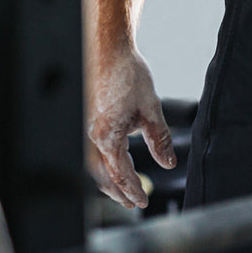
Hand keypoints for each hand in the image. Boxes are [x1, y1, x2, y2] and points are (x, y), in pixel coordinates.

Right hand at [87, 47, 175, 208]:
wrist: (108, 49)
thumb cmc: (128, 75)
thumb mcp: (151, 109)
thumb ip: (159, 139)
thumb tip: (169, 163)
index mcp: (107, 136)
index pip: (120, 174)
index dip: (132, 190)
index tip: (142, 202)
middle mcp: (90, 136)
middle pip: (101, 176)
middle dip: (117, 192)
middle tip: (133, 202)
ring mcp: (83, 128)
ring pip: (92, 166)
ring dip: (107, 180)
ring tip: (123, 189)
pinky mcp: (83, 120)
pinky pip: (89, 150)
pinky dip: (101, 164)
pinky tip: (113, 162)